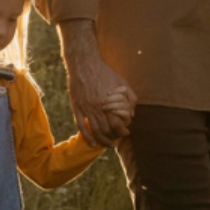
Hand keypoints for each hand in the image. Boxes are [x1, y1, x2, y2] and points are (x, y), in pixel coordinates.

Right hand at [63, 24, 134, 143]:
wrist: (85, 64)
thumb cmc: (105, 72)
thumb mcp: (122, 83)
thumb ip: (130, 98)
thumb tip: (132, 113)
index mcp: (110, 103)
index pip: (117, 124)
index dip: (122, 131)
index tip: (126, 133)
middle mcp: (98, 108)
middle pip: (106, 130)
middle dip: (113, 138)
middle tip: (117, 141)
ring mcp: (86, 109)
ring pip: (95, 131)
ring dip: (102, 141)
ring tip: (108, 145)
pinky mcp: (77, 108)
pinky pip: (81, 126)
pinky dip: (87, 137)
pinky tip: (93, 144)